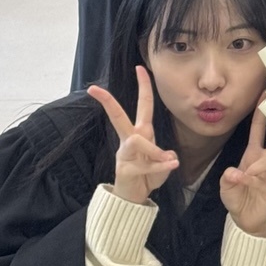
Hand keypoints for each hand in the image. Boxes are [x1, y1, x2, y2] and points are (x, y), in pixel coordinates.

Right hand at [88, 65, 178, 205]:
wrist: (133, 198)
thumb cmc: (147, 176)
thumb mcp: (162, 163)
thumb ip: (165, 156)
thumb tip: (168, 155)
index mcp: (140, 133)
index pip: (142, 105)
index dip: (143, 86)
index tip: (140, 67)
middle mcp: (130, 140)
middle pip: (117, 116)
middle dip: (107, 102)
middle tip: (94, 89)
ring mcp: (124, 154)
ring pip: (137, 141)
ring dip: (155, 151)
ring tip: (169, 161)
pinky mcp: (124, 169)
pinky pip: (146, 165)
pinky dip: (161, 166)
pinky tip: (172, 166)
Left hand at [219, 107, 265, 238]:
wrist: (246, 220)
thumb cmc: (236, 197)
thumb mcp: (225, 187)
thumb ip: (228, 178)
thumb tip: (235, 172)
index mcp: (253, 154)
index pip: (258, 130)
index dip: (261, 114)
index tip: (265, 95)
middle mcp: (265, 160)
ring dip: (259, 164)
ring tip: (250, 172)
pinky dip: (254, 180)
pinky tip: (246, 182)